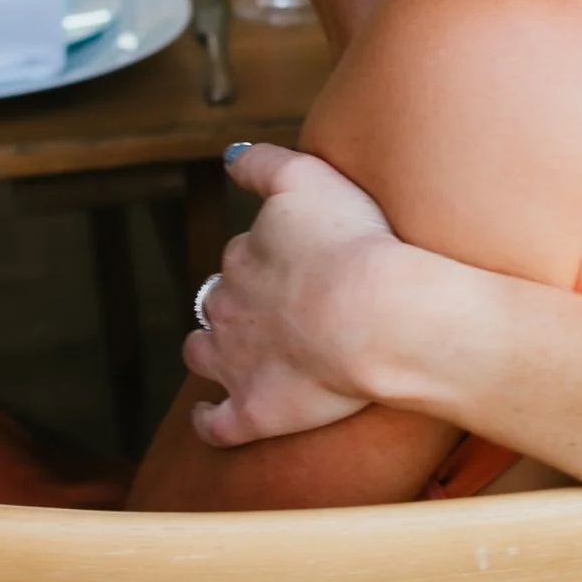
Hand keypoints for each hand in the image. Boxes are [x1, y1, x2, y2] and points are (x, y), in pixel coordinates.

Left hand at [185, 144, 403, 441]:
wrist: (377, 315)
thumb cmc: (354, 242)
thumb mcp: (307, 177)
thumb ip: (262, 162)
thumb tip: (229, 157)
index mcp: (244, 256)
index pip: (241, 255)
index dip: (265, 259)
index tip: (293, 263)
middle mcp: (228, 308)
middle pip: (219, 301)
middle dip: (237, 303)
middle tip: (275, 309)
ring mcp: (236, 364)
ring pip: (204, 355)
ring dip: (211, 352)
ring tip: (231, 355)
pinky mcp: (253, 412)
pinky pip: (215, 424)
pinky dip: (207, 419)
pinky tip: (208, 415)